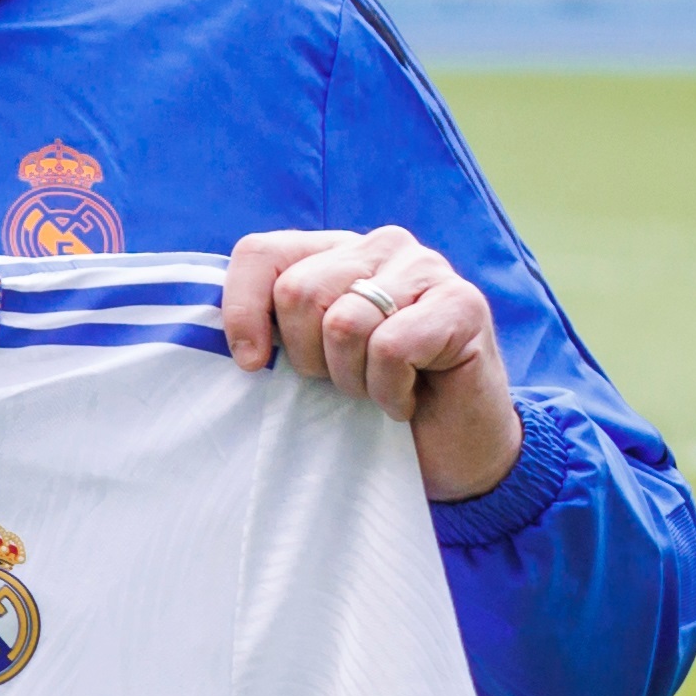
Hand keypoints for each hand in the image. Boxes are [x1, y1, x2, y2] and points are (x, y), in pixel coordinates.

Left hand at [221, 227, 520, 504]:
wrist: (450, 450)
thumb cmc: (369, 402)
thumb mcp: (304, 359)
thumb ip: (270, 328)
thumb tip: (231, 337)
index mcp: (334, 251)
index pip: (260, 252)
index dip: (242, 312)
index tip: (251, 363)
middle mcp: (381, 246)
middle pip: (299, 291)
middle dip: (309, 357)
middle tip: (344, 380)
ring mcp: (427, 268)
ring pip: (344, 323)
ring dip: (353, 378)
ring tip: (379, 388)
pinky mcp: (464, 304)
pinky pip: (390, 349)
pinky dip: (389, 390)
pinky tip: (409, 398)